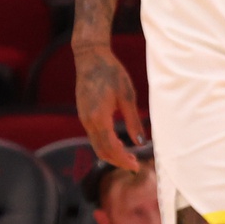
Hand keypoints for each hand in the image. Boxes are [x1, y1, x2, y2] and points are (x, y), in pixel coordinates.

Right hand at [73, 41, 146, 173]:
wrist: (90, 57)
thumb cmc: (111, 72)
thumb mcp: (127, 96)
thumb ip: (133, 121)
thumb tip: (141, 143)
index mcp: (99, 117)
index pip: (111, 148)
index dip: (123, 160)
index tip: (136, 166)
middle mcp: (88, 121)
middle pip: (101, 151)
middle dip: (117, 161)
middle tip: (134, 165)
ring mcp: (83, 117)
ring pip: (96, 144)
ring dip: (111, 153)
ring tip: (128, 155)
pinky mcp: (83, 114)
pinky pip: (93, 136)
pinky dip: (105, 144)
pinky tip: (117, 141)